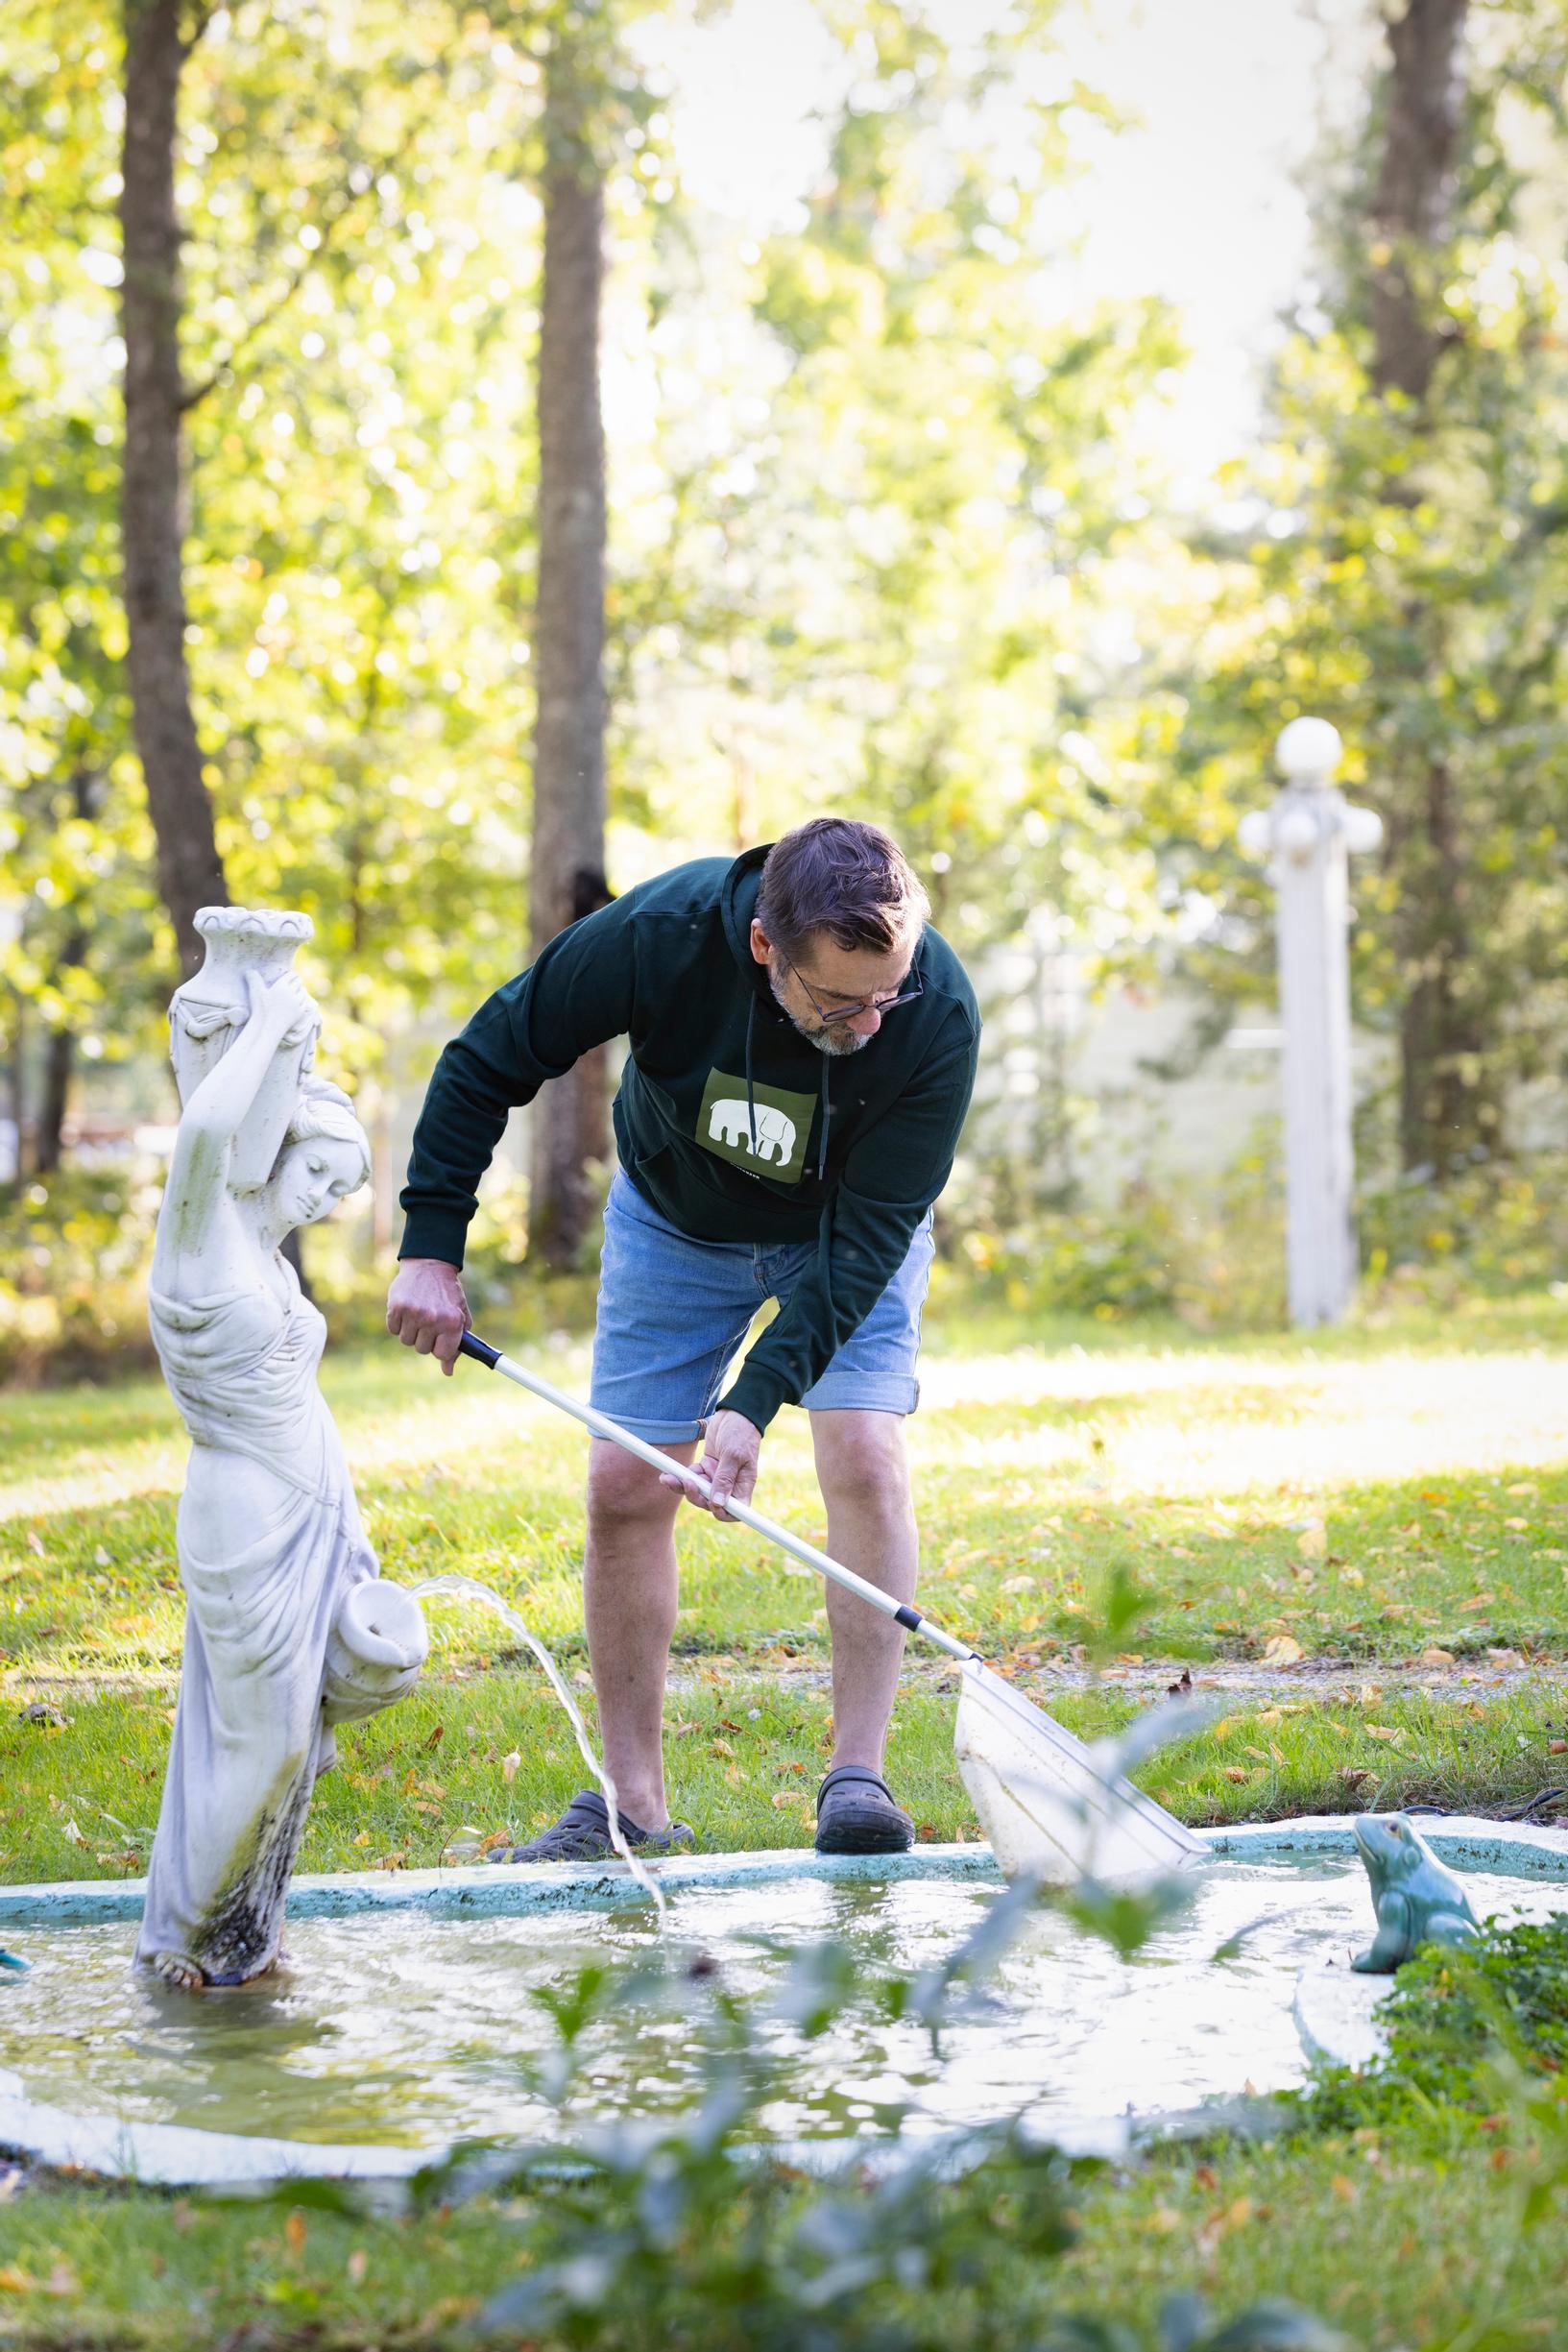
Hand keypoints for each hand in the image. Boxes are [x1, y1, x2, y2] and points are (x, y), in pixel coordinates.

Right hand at [243, 966, 315, 1045]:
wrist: (267, 1027)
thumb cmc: (260, 1009)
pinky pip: (305, 1002)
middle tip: (294, 980)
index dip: (291, 974)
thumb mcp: (255, 992)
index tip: (290, 974)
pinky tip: (298, 1001)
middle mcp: (291, 993)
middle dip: (296, 981)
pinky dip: (302, 1000)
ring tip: (297, 990)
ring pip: (303, 992)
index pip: (292, 975)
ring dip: (300, 990)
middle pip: (298, 982)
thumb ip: (253, 979)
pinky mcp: (300, 1012)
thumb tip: (249, 970)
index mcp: (282, 985)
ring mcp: (297, 1003)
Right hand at [386, 1258, 469, 1376]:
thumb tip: (448, 1371)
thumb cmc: (447, 1295)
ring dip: (411, 1330)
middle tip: (430, 1320)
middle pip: (422, 1349)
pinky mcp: (396, 1306)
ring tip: (419, 1312)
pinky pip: (393, 1329)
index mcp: (452, 1322)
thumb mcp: (459, 1317)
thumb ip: (456, 1345)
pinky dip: (398, 1322)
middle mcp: (433, 1318)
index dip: (440, 1347)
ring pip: (406, 1340)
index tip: (440, 1337)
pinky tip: (407, 1308)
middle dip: (426, 1338)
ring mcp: (413, 1313)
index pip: (442, 1354)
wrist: (431, 1266)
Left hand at [660, 1408, 760, 1522]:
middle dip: (696, 1495)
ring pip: (698, 1491)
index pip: (734, 1512)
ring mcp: (716, 1477)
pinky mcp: (706, 1468)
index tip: (709, 1504)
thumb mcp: (733, 1455)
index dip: (721, 1514)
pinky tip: (671, 1471)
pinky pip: (692, 1478)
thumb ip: (724, 1479)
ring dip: (683, 1487)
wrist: (733, 1413)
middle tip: (686, 1482)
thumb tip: (718, 1504)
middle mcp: (730, 1485)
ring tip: (668, 1478)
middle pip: (710, 1503)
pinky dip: (681, 1476)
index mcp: (742, 1486)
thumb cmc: (740, 1433)